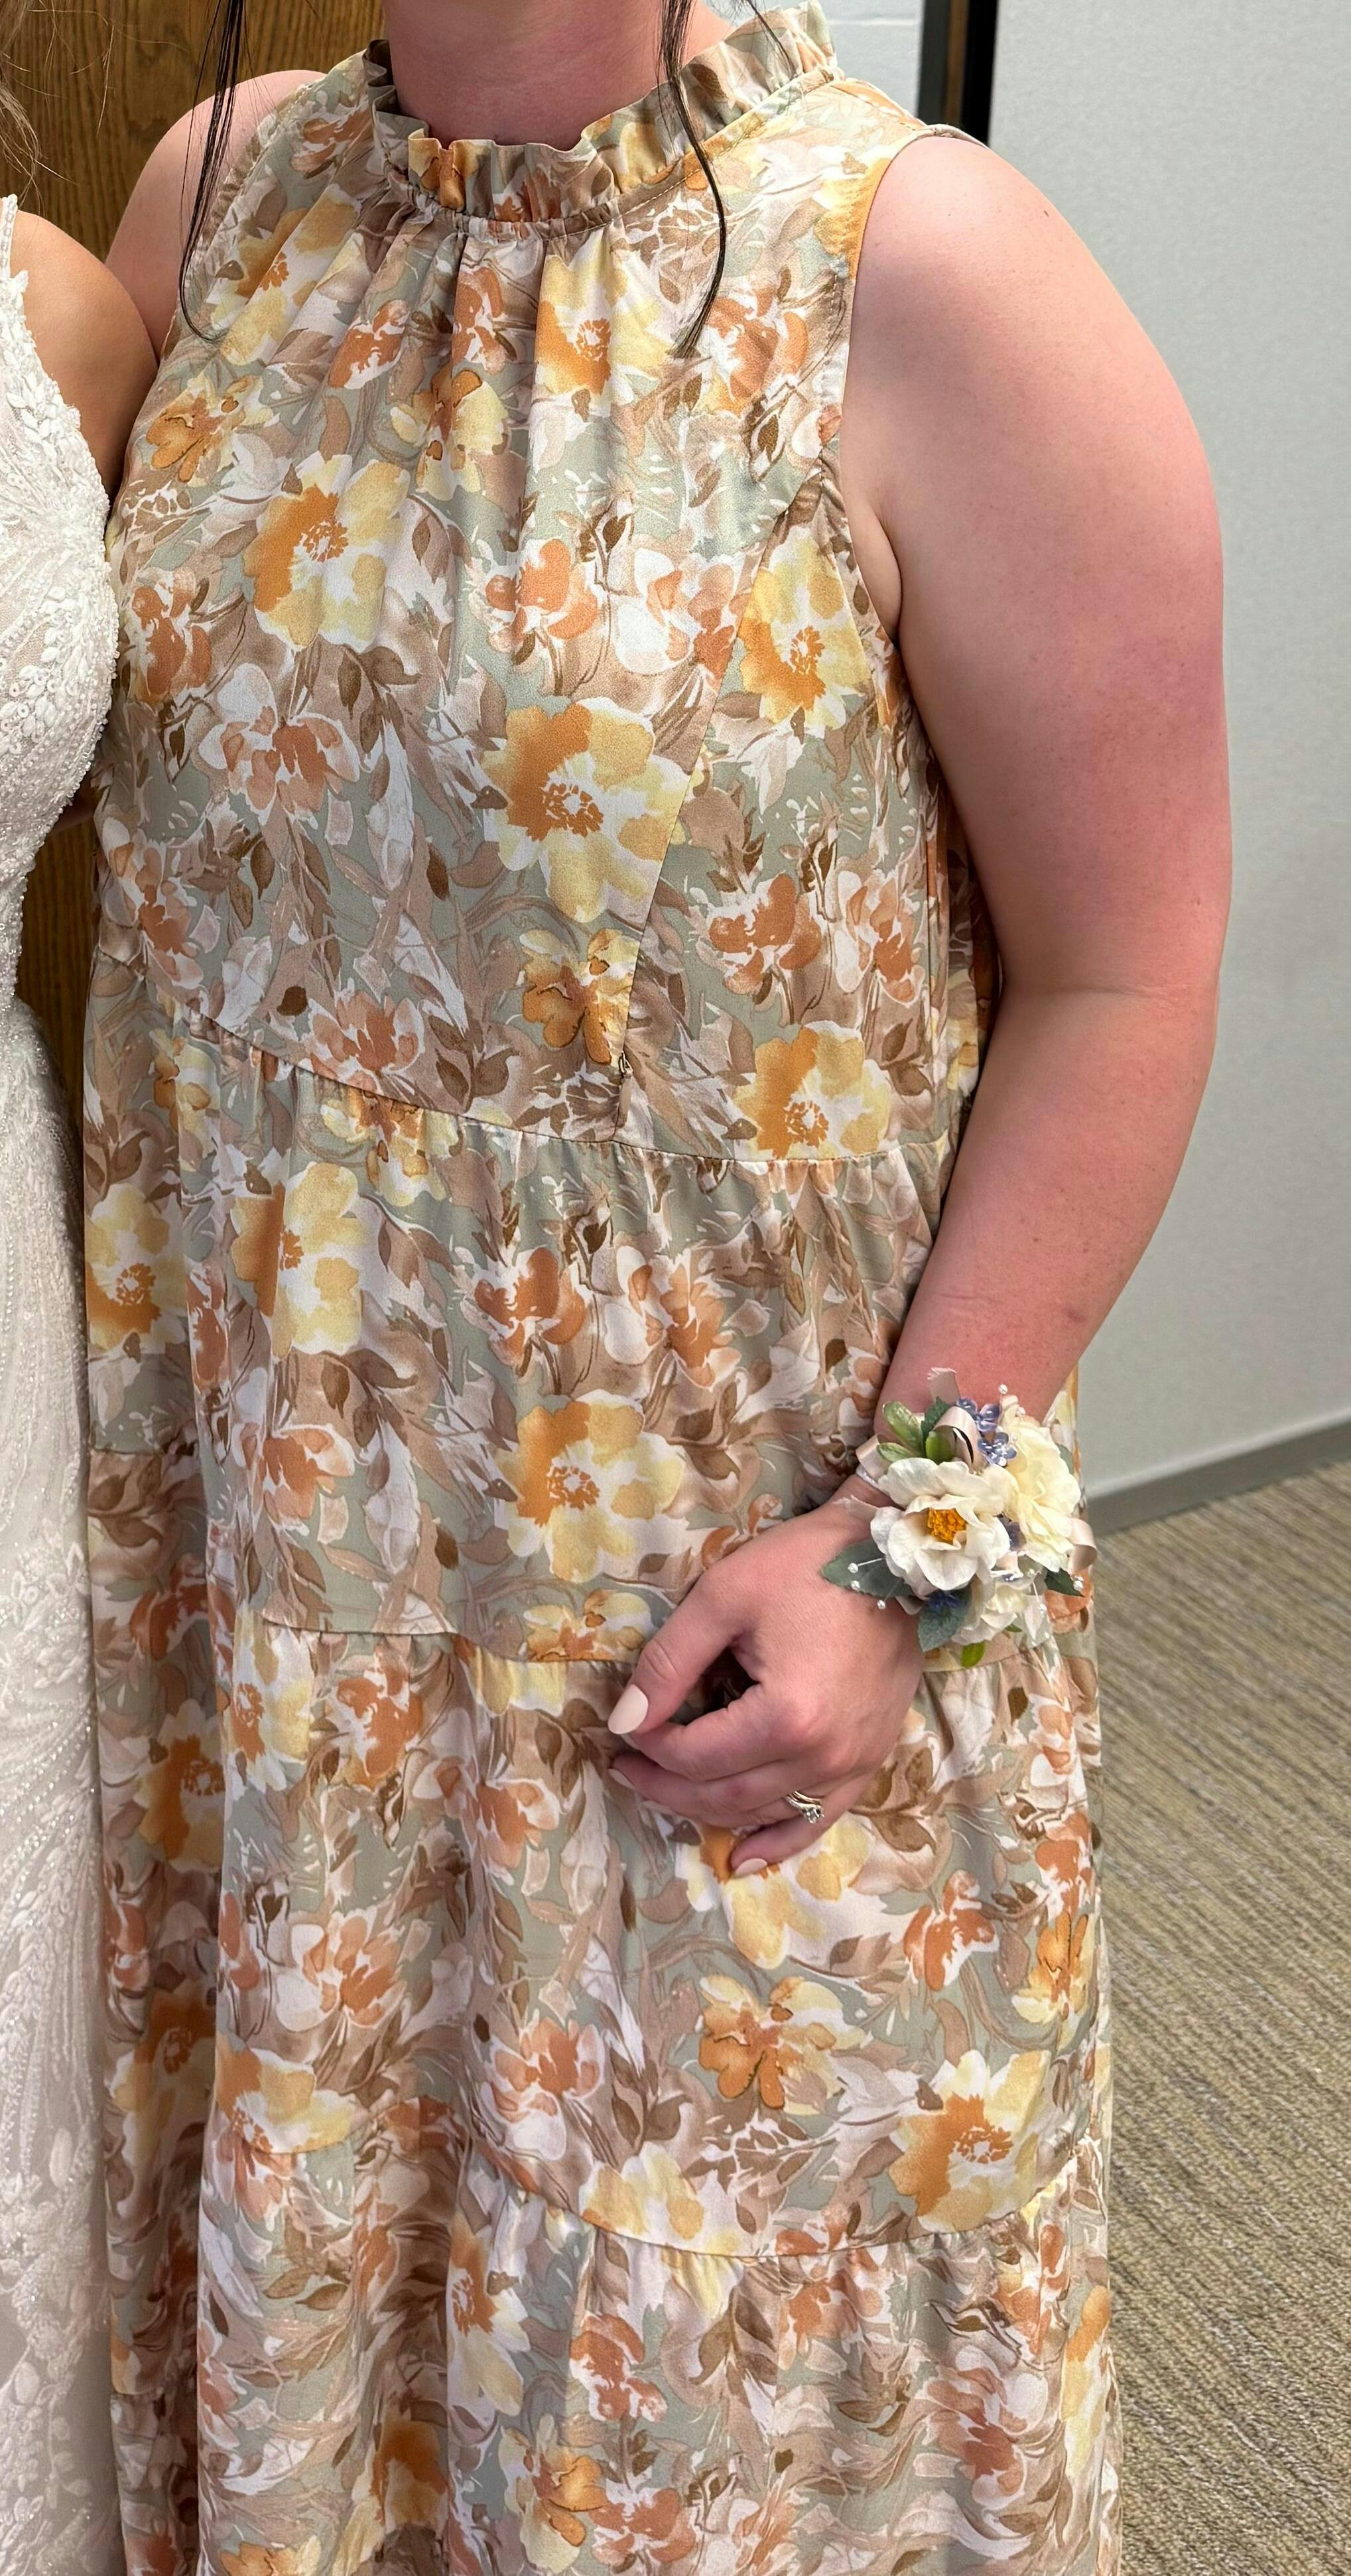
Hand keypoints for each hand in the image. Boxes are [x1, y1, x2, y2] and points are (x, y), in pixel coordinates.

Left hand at [606, 1493, 923, 1872]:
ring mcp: (853, 1764)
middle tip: (628, 1769)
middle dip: (667, 1787)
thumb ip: (669, 1663)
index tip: (625, 1727)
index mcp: (786, 1717)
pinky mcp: (871, 1760)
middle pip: (725, 1796)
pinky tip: (741, 1857)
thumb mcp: (724, 1597)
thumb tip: (625, 1722)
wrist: (895, 1556)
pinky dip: (777, 1841)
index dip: (650, 1747)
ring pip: (765, 1814)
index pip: (696, 1756)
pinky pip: (819, 1820)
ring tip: (666, 1793)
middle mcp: (823, 1756)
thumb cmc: (807, 1566)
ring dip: (709, 1812)